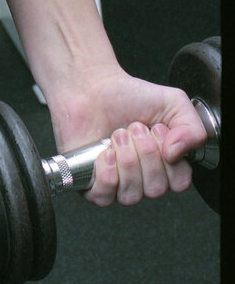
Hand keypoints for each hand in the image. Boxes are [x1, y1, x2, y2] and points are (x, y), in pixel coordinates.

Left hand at [47, 66, 207, 206]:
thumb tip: (177, 153)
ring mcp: (118, 183)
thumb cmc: (128, 96)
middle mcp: (143, 178)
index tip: (157, 130)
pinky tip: (105, 153)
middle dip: (144, 152)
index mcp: (165, 164)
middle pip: (155, 189)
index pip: (179, 182)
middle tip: (134, 128)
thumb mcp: (173, 102)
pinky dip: (107, 174)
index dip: (169, 158)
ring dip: (125, 159)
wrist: (92, 87)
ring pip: (131, 195)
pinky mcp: (92, 183)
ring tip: (117, 136)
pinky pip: (104, 197)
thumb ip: (192, 128)